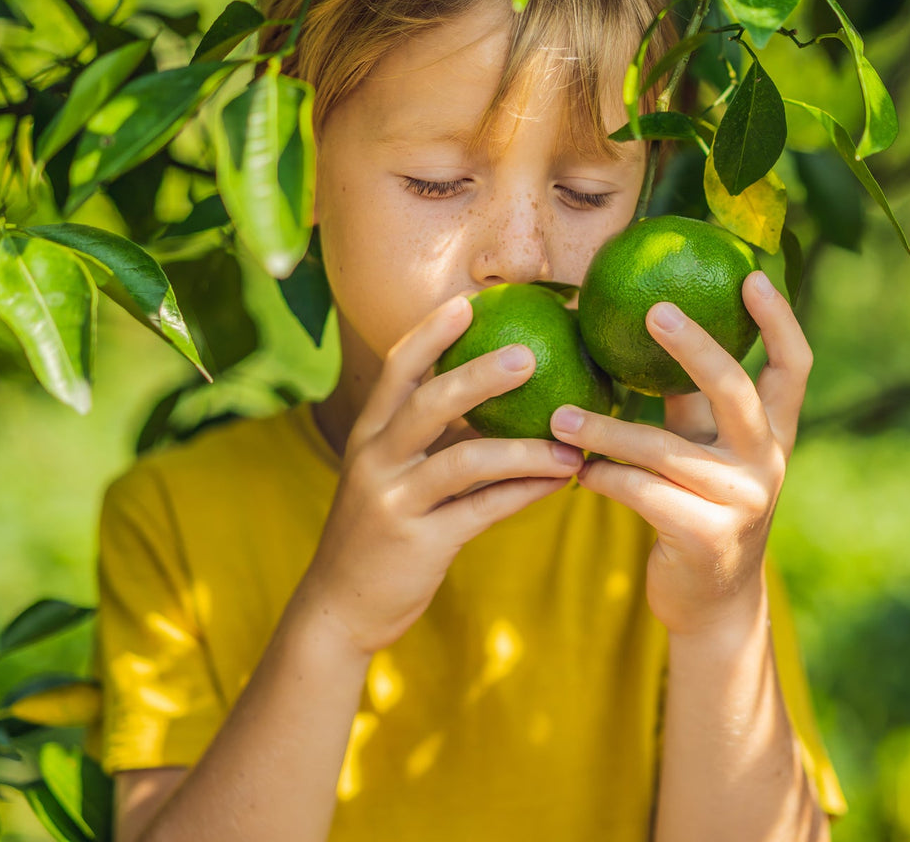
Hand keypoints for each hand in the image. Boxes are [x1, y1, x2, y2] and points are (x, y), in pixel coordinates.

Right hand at [297, 293, 583, 656]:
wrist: (339, 607)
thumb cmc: (380, 530)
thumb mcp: (392, 475)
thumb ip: (432, 437)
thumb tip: (498, 395)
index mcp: (369, 433)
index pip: (396, 369)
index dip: (430, 332)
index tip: (469, 301)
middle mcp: (376, 459)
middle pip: (428, 403)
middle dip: (479, 375)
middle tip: (531, 354)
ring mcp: (395, 501)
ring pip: (464, 460)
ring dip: (524, 448)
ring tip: (570, 443)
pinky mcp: (420, 543)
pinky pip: (482, 510)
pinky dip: (525, 492)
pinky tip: (561, 482)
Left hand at [549, 270, 811, 639]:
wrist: (712, 605)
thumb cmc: (699, 507)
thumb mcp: (706, 451)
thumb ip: (689, 401)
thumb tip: (647, 323)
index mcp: (775, 434)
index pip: (794, 367)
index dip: (779, 319)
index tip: (749, 274)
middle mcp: (768, 463)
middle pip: (734, 391)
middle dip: (694, 347)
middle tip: (652, 310)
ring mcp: (741, 502)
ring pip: (664, 449)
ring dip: (606, 429)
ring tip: (560, 414)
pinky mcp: (705, 537)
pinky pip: (641, 492)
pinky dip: (603, 477)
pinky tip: (578, 470)